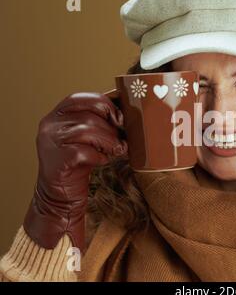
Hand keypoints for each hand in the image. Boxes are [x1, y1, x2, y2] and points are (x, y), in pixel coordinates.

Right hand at [24, 92, 127, 251]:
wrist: (62, 195)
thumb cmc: (80, 163)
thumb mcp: (89, 137)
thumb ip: (100, 122)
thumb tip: (127, 112)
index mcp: (58, 115)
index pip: (81, 98)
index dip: (104, 104)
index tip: (120, 117)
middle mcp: (50, 125)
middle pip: (89, 115)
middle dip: (111, 127)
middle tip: (120, 139)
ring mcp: (50, 142)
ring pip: (87, 131)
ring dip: (109, 142)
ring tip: (115, 151)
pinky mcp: (57, 160)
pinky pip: (84, 152)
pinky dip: (98, 156)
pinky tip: (101, 161)